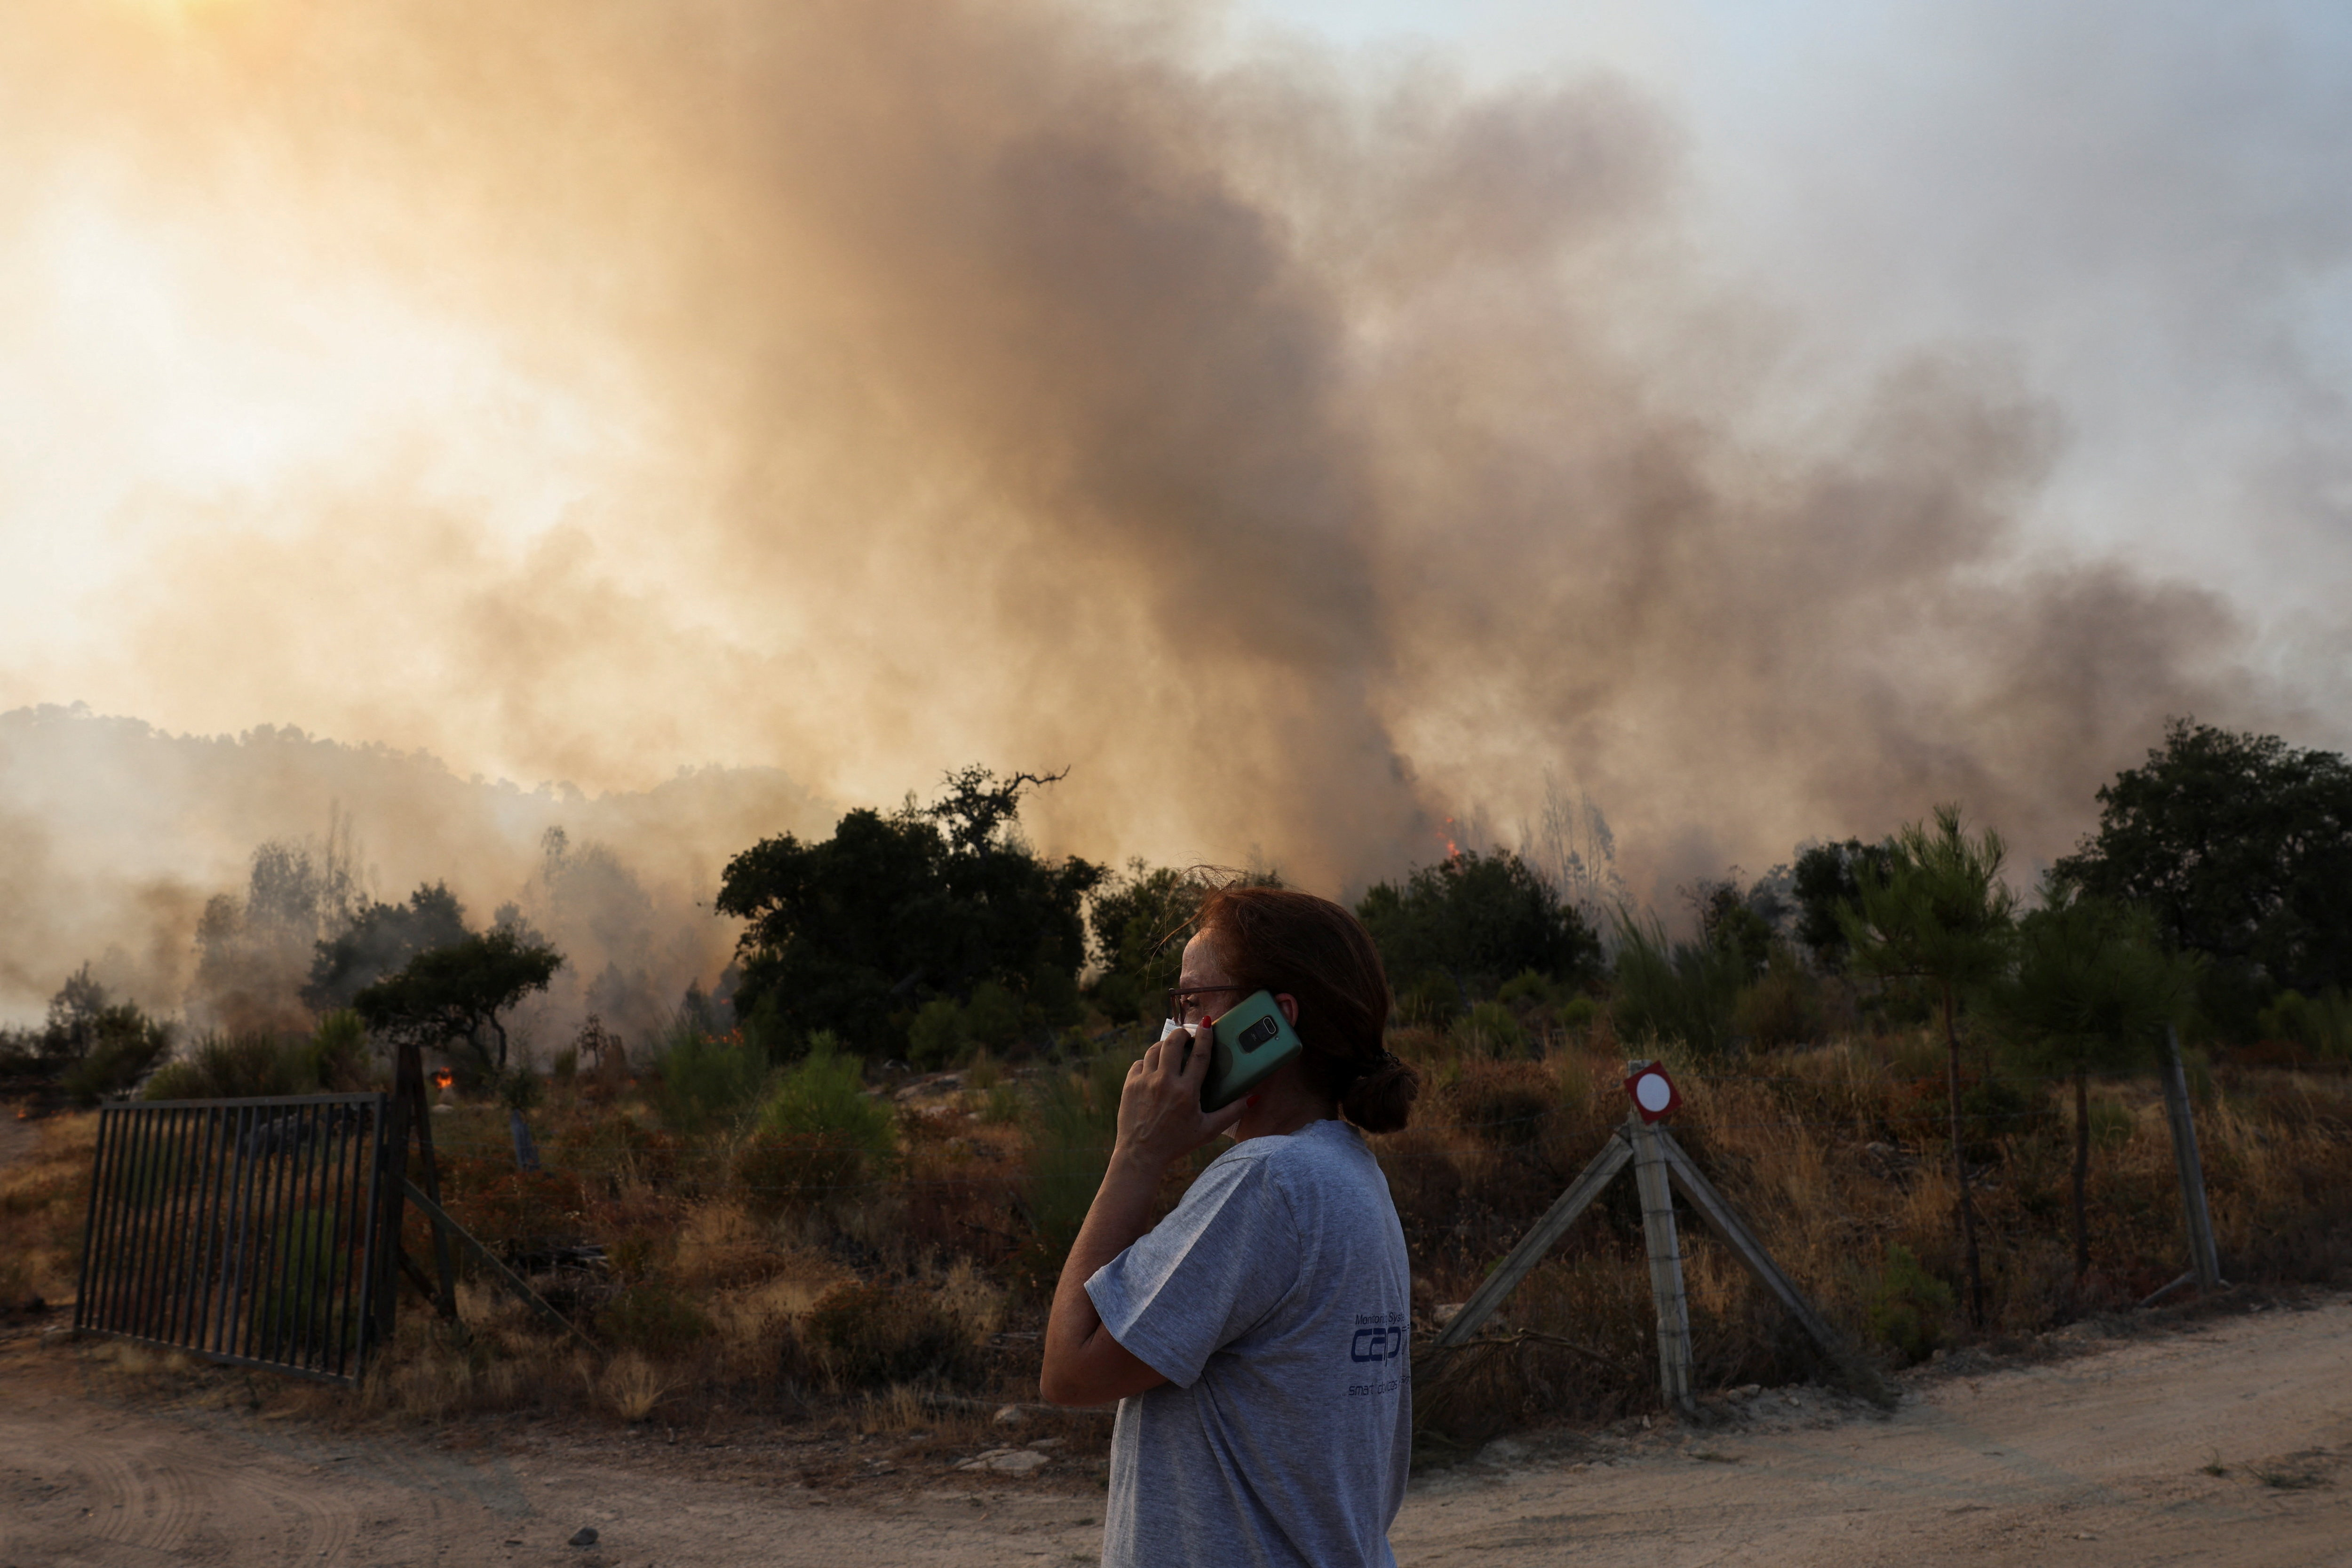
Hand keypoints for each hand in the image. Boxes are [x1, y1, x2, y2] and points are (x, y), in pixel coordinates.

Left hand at [1113, 1024, 1246, 1173]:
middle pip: (1173, 1043)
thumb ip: (1232, 1112)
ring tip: (1171, 1050)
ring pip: (1154, 1049)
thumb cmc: (1177, 1143)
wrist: (1141, 1155)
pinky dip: (1147, 1062)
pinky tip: (1154, 1069)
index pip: (1200, 1055)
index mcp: (1187, 1091)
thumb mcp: (1208, 1130)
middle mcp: (1165, 1082)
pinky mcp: (1129, 1085)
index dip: (1205, 1036)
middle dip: (1181, 1034)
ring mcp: (1145, 1082)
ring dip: (1164, 1045)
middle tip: (1187, 1036)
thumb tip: (1253, 1097)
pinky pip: (1139, 1063)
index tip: (1207, 1023)